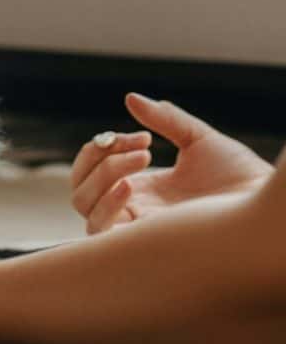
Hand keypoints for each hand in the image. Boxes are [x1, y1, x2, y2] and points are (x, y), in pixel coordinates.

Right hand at [71, 93, 270, 233]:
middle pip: (79, 187)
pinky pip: (98, 230)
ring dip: (102, 175)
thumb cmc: (240, 179)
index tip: (143, 137)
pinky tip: (132, 187)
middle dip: (97, 157)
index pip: (94, 168)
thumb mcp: (199, 140)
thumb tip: (131, 98)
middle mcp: (132, 209)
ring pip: (82, 204)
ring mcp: (133, 227)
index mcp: (142, 187)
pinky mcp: (139, 245)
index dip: (105, 146)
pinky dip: (106, 203)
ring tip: (143, 161)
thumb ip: (166, 119)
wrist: (263, 206)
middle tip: (138, 146)